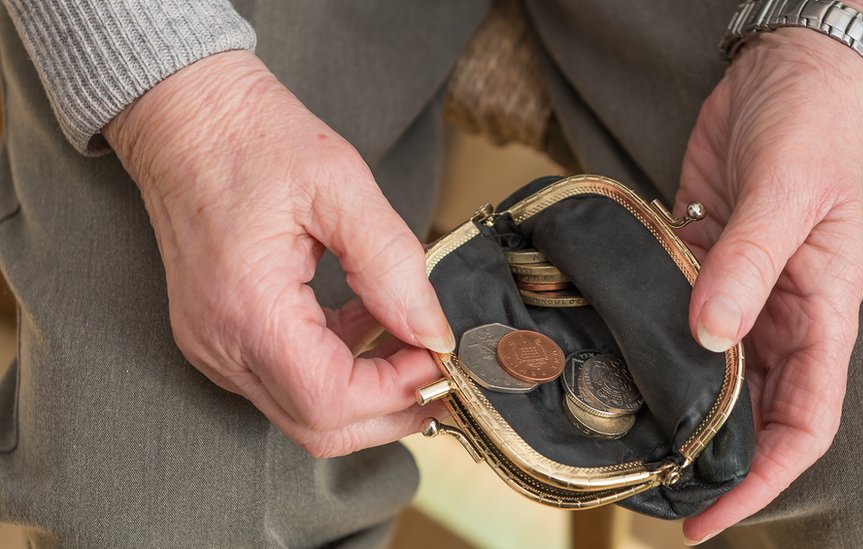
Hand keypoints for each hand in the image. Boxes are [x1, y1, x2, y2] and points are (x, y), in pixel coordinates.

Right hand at [104, 51, 453, 457]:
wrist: (186, 118)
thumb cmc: (253, 138)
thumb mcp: (340, 185)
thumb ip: (392, 265)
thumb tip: (432, 331)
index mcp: (247, 308)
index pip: (330, 400)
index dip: (397, 390)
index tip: (438, 355)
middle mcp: (222, 343)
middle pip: (318, 426)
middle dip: (390, 409)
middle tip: (439, 369)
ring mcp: (216, 346)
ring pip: (305, 412)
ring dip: (368, 390)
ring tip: (410, 341)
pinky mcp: (222, 337)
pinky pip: (289, 379)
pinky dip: (339, 367)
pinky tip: (369, 323)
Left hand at [676, 29, 862, 541]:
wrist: (789, 71)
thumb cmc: (816, 127)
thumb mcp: (790, 194)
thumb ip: (750, 264)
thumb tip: (712, 337)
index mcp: (821, 312)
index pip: (804, 421)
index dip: (765, 477)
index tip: (714, 514)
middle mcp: (778, 313)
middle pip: (750, 411)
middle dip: (710, 458)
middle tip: (651, 492)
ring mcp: (735, 289)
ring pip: (707, 371)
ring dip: (675, 408)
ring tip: (625, 443)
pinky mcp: (699, 261)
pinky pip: (674, 317)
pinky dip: (649, 344)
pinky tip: (611, 362)